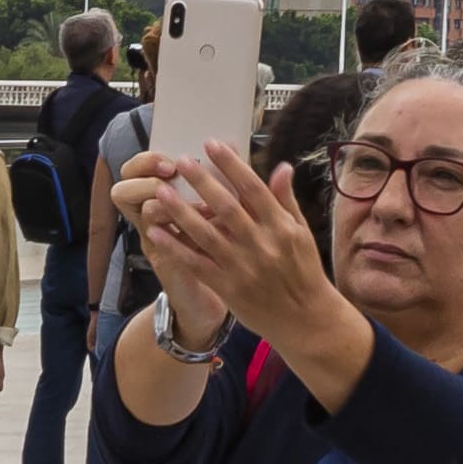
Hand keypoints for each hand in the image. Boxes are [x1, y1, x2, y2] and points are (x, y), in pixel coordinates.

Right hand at [105, 148, 233, 349]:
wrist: (211, 293)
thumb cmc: (216, 243)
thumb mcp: (218, 206)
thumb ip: (224, 176)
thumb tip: (235, 143)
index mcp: (160, 196)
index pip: (134, 169)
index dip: (145, 160)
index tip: (172, 158)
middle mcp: (150, 217)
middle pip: (123, 189)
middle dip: (145, 177)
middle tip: (170, 173)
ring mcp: (155, 240)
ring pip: (145, 213)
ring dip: (172, 203)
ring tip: (201, 204)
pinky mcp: (167, 262)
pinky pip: (166, 244)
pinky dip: (182, 234)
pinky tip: (207, 229)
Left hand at [126, 141, 344, 355]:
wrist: (305, 319)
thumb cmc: (304, 271)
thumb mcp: (302, 233)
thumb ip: (287, 200)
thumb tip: (282, 166)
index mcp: (281, 227)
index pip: (253, 188)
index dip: (231, 165)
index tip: (212, 144)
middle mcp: (260, 244)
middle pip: (226, 207)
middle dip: (202, 182)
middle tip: (182, 161)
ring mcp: (242, 267)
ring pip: (206, 235)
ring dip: (181, 212)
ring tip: (161, 192)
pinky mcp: (228, 288)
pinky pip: (197, 265)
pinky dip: (176, 249)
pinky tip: (157, 233)